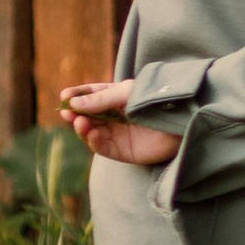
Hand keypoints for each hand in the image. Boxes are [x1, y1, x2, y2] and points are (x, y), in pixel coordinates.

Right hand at [60, 79, 178, 169]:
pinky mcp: (123, 151)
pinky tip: (91, 134)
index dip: (77, 96)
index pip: (92, 96)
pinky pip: (103, 147)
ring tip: (79, 122)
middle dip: (76, 114)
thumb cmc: (155, 101)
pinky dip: (94, 141)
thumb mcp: (126, 94)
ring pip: (92, 133)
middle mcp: (115, 117)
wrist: (181, 121)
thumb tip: (73, 104)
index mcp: (117, 98)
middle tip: (66, 112)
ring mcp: (118, 134)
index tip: (64, 96)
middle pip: (88, 116)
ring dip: (83, 128)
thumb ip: (101, 99)